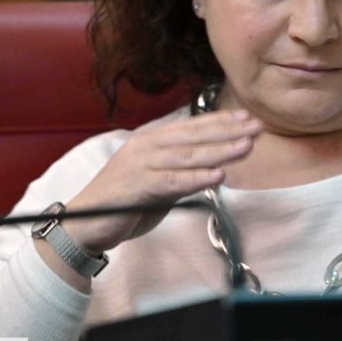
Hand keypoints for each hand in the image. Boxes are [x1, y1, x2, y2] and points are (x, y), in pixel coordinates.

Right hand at [62, 109, 261, 254]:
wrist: (84, 223)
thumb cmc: (123, 202)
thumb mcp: (159, 182)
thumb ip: (182, 171)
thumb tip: (213, 167)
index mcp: (151, 141)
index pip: (192, 127)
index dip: (220, 121)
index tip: (246, 117)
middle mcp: (147, 146)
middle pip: (194, 136)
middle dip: (228, 131)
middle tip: (257, 126)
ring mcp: (142, 165)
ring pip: (188, 155)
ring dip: (220, 151)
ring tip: (246, 147)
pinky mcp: (138, 186)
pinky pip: (173, 181)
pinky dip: (197, 178)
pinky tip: (218, 177)